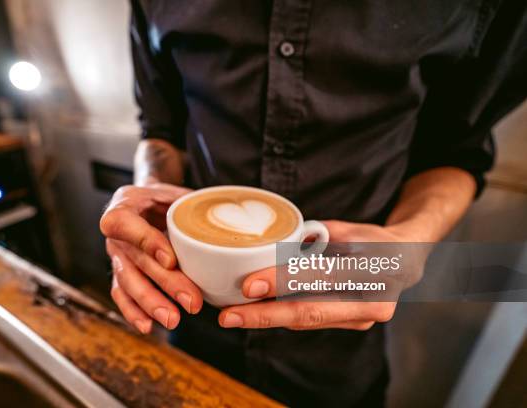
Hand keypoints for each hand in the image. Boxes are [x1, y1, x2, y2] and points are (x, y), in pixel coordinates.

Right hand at [101, 183, 202, 333]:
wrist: (146, 201)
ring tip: (173, 319)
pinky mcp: (120, 273)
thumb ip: (192, 205)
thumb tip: (229, 220)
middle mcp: (116, 233)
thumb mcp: (176, 192)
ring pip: (128, 282)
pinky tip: (148, 326)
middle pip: (136, 260)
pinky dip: (134, 312)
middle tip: (192, 301)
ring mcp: (116, 255)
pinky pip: (122, 295)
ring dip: (151, 303)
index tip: (171, 259)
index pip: (125, 224)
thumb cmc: (165, 197)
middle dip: (164, 283)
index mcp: (124, 204)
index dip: (146, 242)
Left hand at [217, 220, 422, 329]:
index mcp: (373, 268)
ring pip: (307, 320)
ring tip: (234, 313)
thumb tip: (277, 243)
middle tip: (228, 317)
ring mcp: (364, 318)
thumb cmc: (373, 240)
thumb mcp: (348, 230)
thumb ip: (317, 237)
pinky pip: (313, 321)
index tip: (248, 285)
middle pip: (309, 312)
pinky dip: (284, 316)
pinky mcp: (354, 325)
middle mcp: (372, 300)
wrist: (408, 261)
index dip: (281, 282)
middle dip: (264, 316)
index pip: (318, 276)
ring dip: (268, 318)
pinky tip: (259, 312)